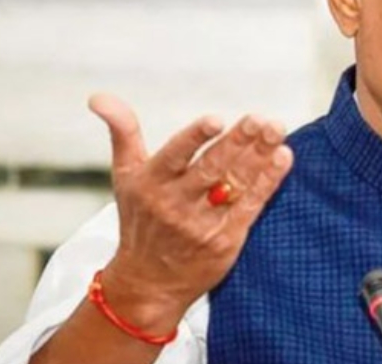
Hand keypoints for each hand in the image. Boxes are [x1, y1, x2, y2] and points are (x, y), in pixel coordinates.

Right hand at [87, 94, 292, 329]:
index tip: (216, 119)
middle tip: (260, 119)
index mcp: (151, 183)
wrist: (148, 283)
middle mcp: (175, 204)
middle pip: (212, 168)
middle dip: (238, 142)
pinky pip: (251, 206)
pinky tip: (283, 157)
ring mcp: (202, 224)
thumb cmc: (140, 218)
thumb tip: (98, 97)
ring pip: (235, 184)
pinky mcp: (226, 240)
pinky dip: (268, 181)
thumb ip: (123, 132)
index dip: (195, 137)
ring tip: (276, 131)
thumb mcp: (125, 176)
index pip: (175, 155)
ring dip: (259, 156)